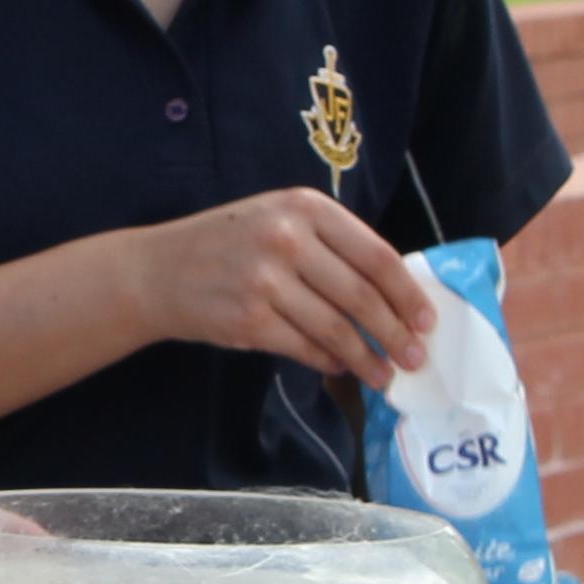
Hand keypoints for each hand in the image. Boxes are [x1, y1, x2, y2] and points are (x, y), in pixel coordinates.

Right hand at [119, 190, 439, 381]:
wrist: (157, 270)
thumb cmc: (228, 244)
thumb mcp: (279, 220)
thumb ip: (331, 245)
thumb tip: (393, 294)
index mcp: (305, 207)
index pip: (376, 255)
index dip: (408, 293)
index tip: (427, 320)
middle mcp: (287, 239)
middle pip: (362, 296)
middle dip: (396, 332)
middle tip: (416, 357)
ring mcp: (266, 280)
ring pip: (337, 328)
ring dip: (368, 358)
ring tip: (385, 376)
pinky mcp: (248, 320)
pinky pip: (305, 347)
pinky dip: (329, 362)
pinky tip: (342, 368)